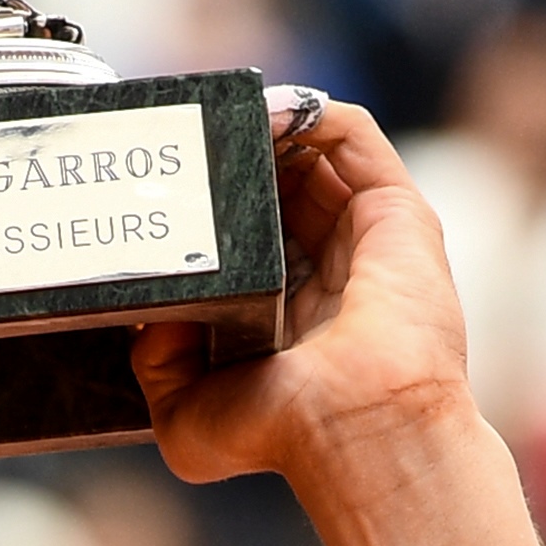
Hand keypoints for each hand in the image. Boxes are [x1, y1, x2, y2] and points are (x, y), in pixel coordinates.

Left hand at [133, 101, 543, 545]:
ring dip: (265, 123)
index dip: (210, 199)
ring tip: (220, 115)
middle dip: (233, 152)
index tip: (166, 180)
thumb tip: (147, 309)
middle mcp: (331, 264)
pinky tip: (263, 110)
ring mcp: (367, 233)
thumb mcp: (184, 415)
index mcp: (288, 306)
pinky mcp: (397, 210)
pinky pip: (352, 134)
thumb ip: (153, 364)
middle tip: (186, 138)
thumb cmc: (284, 435)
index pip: (249, 229)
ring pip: (313, 151)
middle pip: (280, 179)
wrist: (352, 429)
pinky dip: (307, 110)